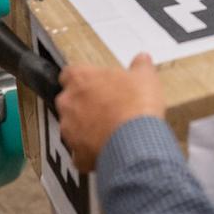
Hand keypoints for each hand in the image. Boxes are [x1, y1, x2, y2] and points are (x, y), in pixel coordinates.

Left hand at [56, 53, 165, 172]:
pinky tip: (107, 151)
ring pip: (72, 127)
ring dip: (86, 128)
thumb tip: (142, 59)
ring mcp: (69, 130)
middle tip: (105, 106)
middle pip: (68, 100)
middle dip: (83, 104)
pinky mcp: (77, 154)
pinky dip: (90, 153)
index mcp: (80, 79)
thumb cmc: (137, 104)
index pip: (69, 73)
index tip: (94, 83)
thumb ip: (140, 65)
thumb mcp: (145, 77)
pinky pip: (80, 154)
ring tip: (109, 130)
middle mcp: (68, 102)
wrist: (137, 140)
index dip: (82, 78)